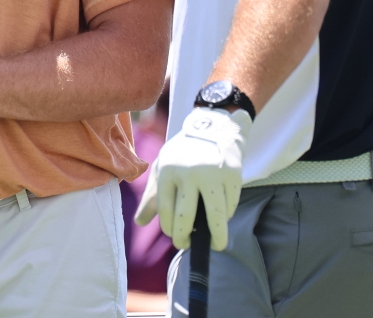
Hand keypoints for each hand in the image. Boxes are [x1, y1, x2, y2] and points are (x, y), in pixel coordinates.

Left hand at [135, 107, 250, 250]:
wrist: (213, 127)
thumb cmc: (183, 153)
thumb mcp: (163, 167)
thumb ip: (151, 195)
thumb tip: (140, 222)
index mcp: (168, 171)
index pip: (165, 210)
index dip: (169, 229)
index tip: (175, 237)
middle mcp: (189, 173)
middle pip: (185, 217)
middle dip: (184, 237)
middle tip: (187, 245)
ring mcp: (212, 175)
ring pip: (215, 216)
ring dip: (216, 236)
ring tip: (216, 245)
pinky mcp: (233, 176)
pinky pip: (230, 205)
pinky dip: (227, 215)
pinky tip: (223, 217)